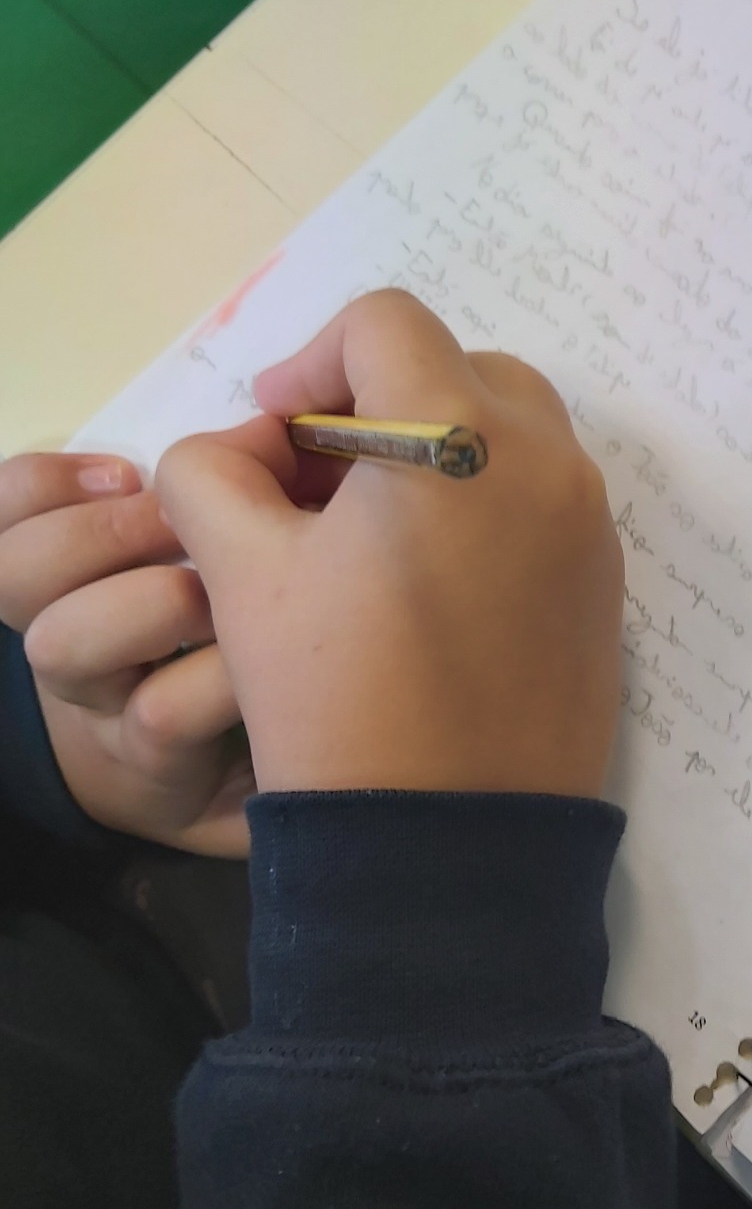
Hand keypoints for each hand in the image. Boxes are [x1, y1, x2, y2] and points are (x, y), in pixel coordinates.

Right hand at [0, 454, 253, 856]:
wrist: (255, 777)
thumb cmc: (240, 648)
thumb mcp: (230, 563)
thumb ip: (224, 496)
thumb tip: (268, 432)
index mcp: (75, 574)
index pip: (9, 509)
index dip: (44, 482)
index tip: (125, 472)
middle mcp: (69, 638)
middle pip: (16, 573)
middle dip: (103, 532)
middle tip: (192, 525)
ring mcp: (102, 708)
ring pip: (64, 644)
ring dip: (154, 601)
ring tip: (231, 598)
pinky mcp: (155, 767)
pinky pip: (161, 713)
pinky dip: (218, 679)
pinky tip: (269, 670)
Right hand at [157, 290, 623, 797]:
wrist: (455, 850)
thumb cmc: (342, 707)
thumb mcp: (242, 580)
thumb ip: (214, 477)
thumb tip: (238, 450)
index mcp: (461, 435)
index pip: (384, 324)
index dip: (311, 360)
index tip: (276, 435)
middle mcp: (550, 460)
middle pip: (458, 366)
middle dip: (380, 400)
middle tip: (318, 481)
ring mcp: (592, 525)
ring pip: (512, 431)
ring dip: (438, 450)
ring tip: (371, 535)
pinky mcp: (608, 586)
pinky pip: (545, 502)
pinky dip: (487, 507)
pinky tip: (431, 587)